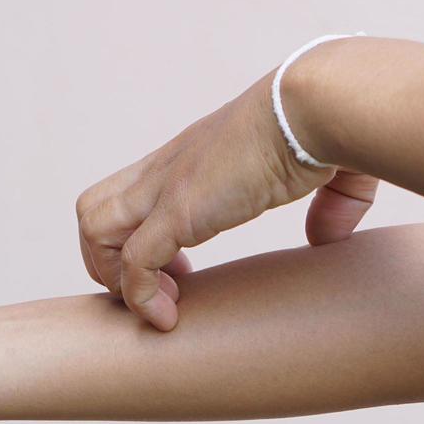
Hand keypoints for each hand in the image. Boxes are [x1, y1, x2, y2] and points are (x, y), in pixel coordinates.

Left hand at [75, 69, 377, 330]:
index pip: (131, 194)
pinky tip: (169, 316)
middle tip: (160, 289)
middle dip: (109, 260)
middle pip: (94, 209)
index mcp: (194, 158)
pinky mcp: (178, 209)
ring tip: (160, 305)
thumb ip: (330, 208)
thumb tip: (327, 240)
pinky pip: (134, 262)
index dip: (139, 238)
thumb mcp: (329, 175)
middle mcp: (168, 169)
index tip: (181, 269)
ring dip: (115, 277)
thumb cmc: (328, 129)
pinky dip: (140, 296)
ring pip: (94, 228)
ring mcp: (166, 186)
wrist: (320, 107)